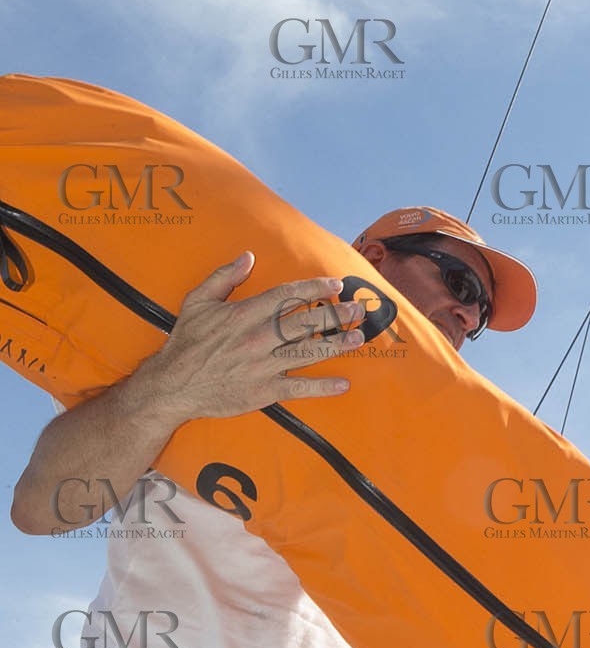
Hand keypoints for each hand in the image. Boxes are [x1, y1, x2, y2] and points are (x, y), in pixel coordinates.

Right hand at [143, 251, 366, 420]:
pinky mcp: (264, 391)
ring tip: (358, 338)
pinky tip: (343, 384)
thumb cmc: (186, 342)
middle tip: (358, 310)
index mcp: (245, 314)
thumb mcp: (197, 301)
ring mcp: (264, 365)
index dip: (315, 288)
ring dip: (336, 344)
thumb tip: (248, 256)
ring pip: (309, 352)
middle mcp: (259, 338)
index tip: (336, 285)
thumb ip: (224, 277)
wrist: (173, 385)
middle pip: (306, 322)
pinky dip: (323, 387)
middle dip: (335, 314)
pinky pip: (299, 388)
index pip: (288, 295)